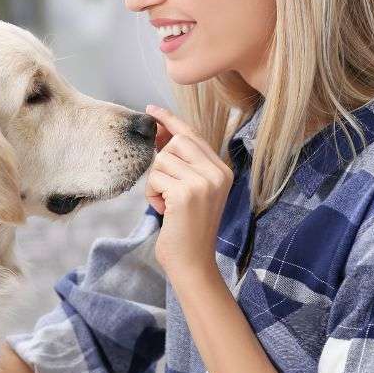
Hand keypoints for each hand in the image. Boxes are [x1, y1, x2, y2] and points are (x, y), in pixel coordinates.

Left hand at [144, 104, 233, 283]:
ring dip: (155, 181)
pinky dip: (151, 194)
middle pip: (176, 141)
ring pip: (162, 159)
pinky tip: (164, 210)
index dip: (171, 120)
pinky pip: (155, 177)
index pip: (193, 134)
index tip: (152, 110)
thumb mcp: (190, 190)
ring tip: (166, 202)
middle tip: (163, 186)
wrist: (193, 263)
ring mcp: (204, 182)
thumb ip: (181, 163)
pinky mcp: (186, 193)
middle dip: (161, 161)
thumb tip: (161, 132)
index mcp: (222, 170)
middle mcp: (217, 172)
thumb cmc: (187, 228)